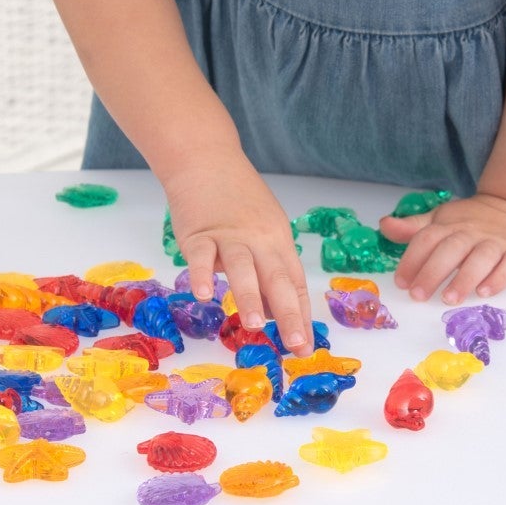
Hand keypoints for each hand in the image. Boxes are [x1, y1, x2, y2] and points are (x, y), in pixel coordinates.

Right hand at [163, 151, 315, 355]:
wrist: (207, 159)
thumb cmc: (237, 199)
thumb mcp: (263, 230)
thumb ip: (267, 269)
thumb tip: (272, 312)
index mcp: (278, 241)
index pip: (294, 283)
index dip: (300, 314)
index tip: (305, 345)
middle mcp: (260, 240)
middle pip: (277, 280)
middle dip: (289, 315)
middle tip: (296, 345)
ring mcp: (230, 236)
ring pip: (243, 268)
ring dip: (249, 297)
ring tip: (256, 325)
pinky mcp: (199, 233)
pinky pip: (202, 256)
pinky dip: (203, 275)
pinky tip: (205, 295)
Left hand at [378, 192, 505, 304]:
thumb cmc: (472, 220)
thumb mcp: (442, 219)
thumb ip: (414, 228)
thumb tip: (384, 224)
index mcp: (450, 225)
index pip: (427, 238)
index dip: (412, 259)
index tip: (401, 282)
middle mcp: (472, 233)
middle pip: (451, 250)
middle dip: (433, 272)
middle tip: (419, 295)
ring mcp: (496, 243)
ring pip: (481, 259)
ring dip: (464, 278)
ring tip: (450, 299)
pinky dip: (498, 278)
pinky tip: (485, 292)